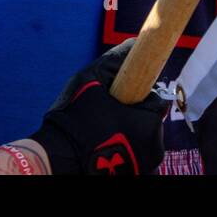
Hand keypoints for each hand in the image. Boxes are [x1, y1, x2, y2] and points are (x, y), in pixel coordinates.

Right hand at [29, 39, 169, 174]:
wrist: (60, 159)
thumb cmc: (75, 120)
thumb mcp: (91, 83)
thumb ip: (114, 61)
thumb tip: (133, 42)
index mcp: (149, 123)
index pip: (156, 100)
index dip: (138, 96)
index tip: (122, 97)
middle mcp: (154, 147)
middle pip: (151, 120)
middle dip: (135, 114)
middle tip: (109, 114)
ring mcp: (146, 164)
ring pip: (145, 137)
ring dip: (131, 130)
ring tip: (105, 130)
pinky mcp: (137, 173)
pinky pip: (137, 153)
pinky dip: (127, 147)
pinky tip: (107, 144)